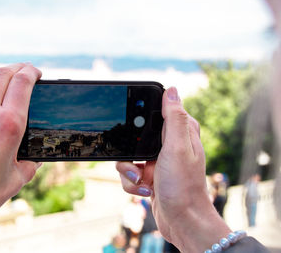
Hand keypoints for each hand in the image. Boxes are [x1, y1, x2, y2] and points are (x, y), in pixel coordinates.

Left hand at [0, 63, 41, 231]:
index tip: (35, 72)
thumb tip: (36, 156)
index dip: (31, 72)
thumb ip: (31, 162)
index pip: (22, 83)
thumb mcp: (17, 179)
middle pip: (0, 75)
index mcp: (8, 125)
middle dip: (15, 68)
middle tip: (23, 70)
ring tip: (3, 86)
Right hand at [116, 87, 230, 252]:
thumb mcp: (177, 148)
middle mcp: (170, 145)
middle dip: (130, 148)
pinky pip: (129, 173)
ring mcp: (158, 161)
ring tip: (140, 179)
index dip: (145, 110)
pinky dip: (132, 183)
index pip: (161, 110)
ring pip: (129, 155)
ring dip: (129, 169)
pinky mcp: (149, 176)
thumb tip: (172, 90)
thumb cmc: (183, 186)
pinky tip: (144, 190)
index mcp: (181, 133)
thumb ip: (174, 119)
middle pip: (138, 134)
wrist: (181, 221)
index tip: (133, 115)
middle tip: (137, 160)